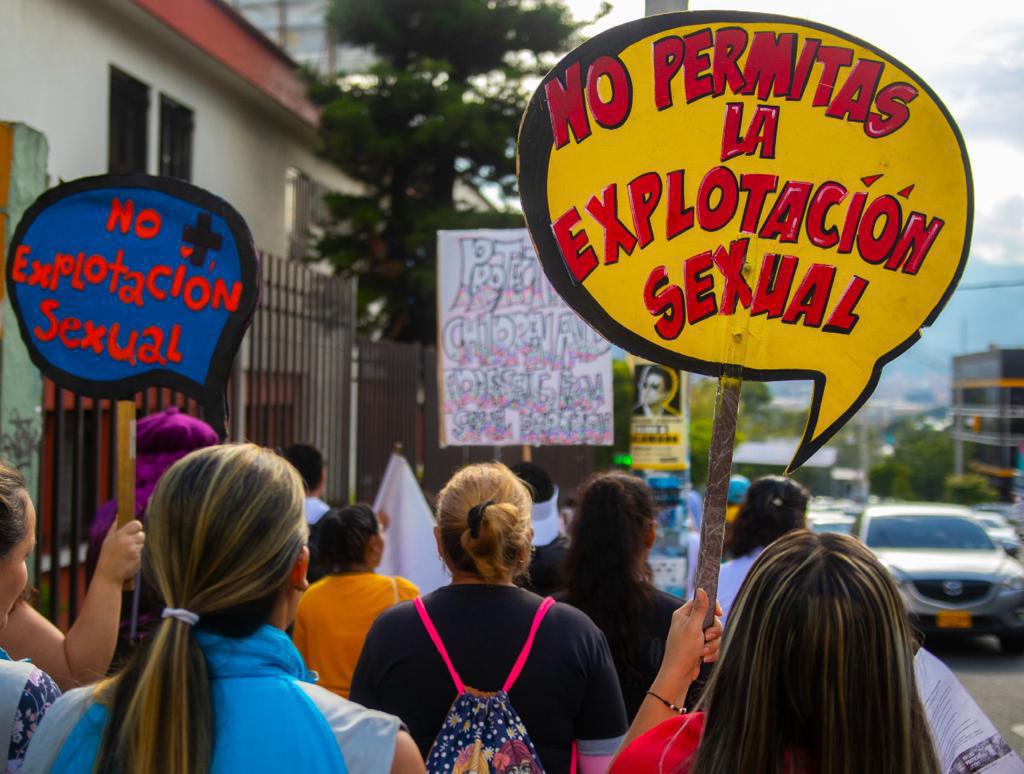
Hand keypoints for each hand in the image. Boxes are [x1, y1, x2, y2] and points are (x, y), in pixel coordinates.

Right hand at [94, 520, 144, 583]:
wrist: (108, 576)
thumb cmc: (107, 557)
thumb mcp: (107, 541)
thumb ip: (114, 527)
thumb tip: (119, 515)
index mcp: (120, 535)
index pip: (136, 524)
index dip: (136, 527)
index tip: (133, 531)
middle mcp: (128, 542)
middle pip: (142, 534)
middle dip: (137, 539)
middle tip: (128, 545)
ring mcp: (134, 551)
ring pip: (142, 544)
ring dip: (137, 548)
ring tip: (126, 554)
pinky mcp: (138, 559)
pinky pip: (142, 554)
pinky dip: (137, 557)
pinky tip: (128, 561)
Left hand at [650, 589, 721, 704]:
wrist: (679, 675)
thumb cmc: (683, 650)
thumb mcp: (693, 627)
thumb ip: (700, 609)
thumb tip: (702, 588)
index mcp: (683, 614)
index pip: (701, 602)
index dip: (713, 606)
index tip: (720, 613)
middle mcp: (689, 623)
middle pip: (712, 619)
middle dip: (714, 631)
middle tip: (707, 637)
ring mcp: (695, 636)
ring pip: (715, 634)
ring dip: (712, 644)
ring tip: (703, 652)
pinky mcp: (700, 647)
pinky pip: (713, 645)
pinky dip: (711, 652)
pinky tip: (704, 659)